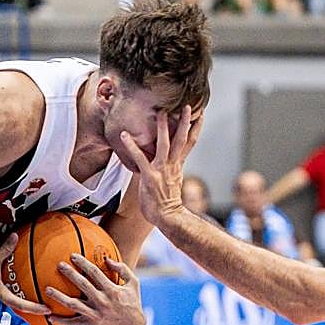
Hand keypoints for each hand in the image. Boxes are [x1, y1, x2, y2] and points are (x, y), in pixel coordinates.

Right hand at [0, 234, 51, 316]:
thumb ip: (5, 250)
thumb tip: (15, 236)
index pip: (21, 304)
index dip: (35, 308)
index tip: (47, 310)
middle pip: (17, 311)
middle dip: (31, 313)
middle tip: (45, 313)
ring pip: (9, 311)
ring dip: (21, 310)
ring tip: (34, 309)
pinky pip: (0, 306)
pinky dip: (10, 304)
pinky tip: (16, 300)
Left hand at [46, 255, 144, 324]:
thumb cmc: (133, 302)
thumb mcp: (133, 283)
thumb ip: (122, 269)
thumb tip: (107, 259)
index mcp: (112, 290)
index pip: (94, 273)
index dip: (83, 263)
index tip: (73, 256)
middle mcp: (102, 301)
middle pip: (82, 285)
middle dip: (70, 274)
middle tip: (59, 265)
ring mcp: (95, 314)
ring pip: (73, 305)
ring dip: (59, 297)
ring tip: (47, 289)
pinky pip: (73, 324)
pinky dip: (60, 321)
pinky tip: (49, 317)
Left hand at [121, 104, 202, 227]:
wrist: (169, 218)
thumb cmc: (167, 204)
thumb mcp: (172, 183)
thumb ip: (171, 171)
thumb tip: (170, 166)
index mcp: (178, 165)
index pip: (190, 143)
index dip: (196, 128)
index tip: (201, 114)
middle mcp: (173, 165)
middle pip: (182, 139)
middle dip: (186, 122)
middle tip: (188, 106)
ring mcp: (162, 170)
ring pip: (165, 144)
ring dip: (163, 127)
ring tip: (161, 112)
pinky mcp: (150, 176)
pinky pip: (140, 158)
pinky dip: (132, 146)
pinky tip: (124, 135)